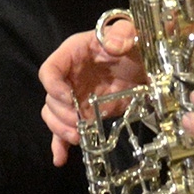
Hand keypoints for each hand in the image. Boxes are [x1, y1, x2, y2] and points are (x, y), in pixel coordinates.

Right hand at [39, 19, 144, 164]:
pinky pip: (63, 130)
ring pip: (53, 116)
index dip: (54, 86)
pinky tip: (60, 159)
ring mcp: (73, 98)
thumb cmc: (131, 45)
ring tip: (78, 138)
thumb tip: (114, 44)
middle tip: (81, 123)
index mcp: (72, 54)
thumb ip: (122, 34)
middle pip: (50, 99)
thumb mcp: (129, 35)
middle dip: (62, 115)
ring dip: (60, 130)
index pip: (49, 70)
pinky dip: (60, 145)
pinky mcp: (82, 114)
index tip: (70, 99)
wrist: (143, 65)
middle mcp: (67, 77)